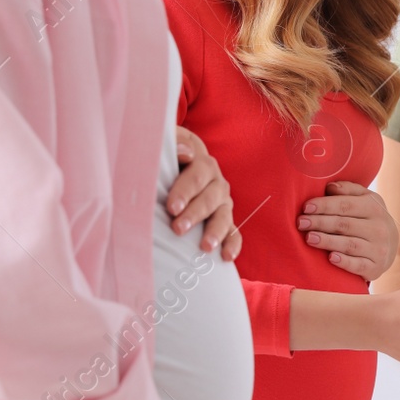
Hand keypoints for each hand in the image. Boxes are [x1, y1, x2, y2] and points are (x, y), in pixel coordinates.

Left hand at [168, 127, 240, 260]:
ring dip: (215, 231)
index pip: (198, 174)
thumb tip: (185, 154)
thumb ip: (173, 143)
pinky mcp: (225, 220)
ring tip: (205, 247)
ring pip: (223, 216)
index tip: (171, 207)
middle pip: (210, 197)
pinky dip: (232, 244)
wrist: (176, 167)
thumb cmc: (165, 158)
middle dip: (194, 214)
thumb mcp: (166, 144)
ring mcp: (223, 202)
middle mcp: (217, 182)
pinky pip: (234, 233)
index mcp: (203, 162)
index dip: (185, 191)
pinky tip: (226, 257)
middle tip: (178, 228)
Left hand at [298, 181, 397, 279]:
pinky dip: (344, 262)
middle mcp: (378, 228)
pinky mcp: (375, 268)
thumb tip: (329, 186)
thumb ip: (348, 190)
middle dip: (321, 223)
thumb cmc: (368, 218)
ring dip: (328, 241)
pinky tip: (330, 258)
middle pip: (345, 225)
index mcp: (374, 208)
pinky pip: (358, 265)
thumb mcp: (364, 199)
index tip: (306, 207)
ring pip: (349, 245)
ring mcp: (378, 249)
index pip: (346, 205)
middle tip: (301, 223)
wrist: (390, 246)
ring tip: (309, 238)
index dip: (325, 205)